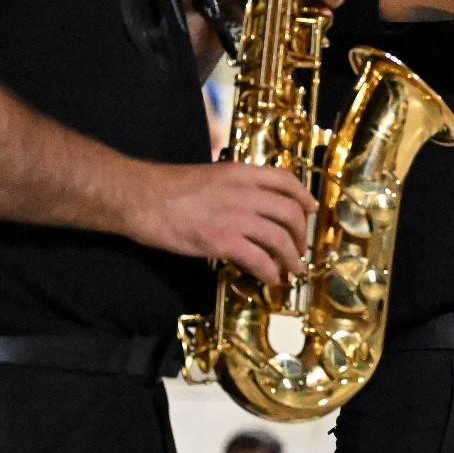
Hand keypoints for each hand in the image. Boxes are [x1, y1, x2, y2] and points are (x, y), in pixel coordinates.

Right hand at [124, 161, 317, 285]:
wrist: (142, 198)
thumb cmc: (169, 187)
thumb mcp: (211, 175)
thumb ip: (236, 186)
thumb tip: (252, 205)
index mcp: (242, 173)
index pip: (286, 180)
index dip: (303, 196)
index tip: (311, 209)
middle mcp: (246, 193)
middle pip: (290, 212)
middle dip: (301, 233)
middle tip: (300, 247)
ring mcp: (237, 217)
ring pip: (280, 238)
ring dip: (292, 257)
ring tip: (293, 269)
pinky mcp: (224, 241)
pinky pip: (259, 259)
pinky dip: (270, 272)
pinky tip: (271, 279)